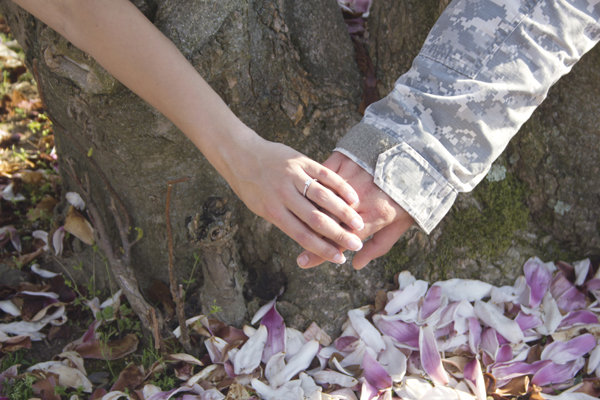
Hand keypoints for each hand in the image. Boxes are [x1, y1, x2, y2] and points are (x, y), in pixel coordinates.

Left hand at [224, 135, 364, 264]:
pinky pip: (324, 174)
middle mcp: (283, 194)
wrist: (241, 154)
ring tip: (358, 224)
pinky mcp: (300, 161)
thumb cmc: (251, 187)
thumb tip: (310, 240)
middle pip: (316, 219)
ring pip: (323, 197)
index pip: (302, 235)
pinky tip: (353, 198)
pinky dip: (340, 187)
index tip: (339, 259)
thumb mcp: (261, 208)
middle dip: (338, 234)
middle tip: (355, 244)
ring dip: (343, 212)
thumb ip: (284, 220)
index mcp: (272, 210)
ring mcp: (293, 176)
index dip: (322, 249)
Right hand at [296, 151, 414, 268]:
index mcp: (374, 216)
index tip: (303, 261)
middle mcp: (359, 200)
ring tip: (293, 225)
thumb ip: (379, 246)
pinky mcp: (343, 161)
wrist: (416, 157)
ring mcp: (350, 179)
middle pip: (326, 223)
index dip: (321, 253)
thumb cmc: (409, 196)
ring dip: (305, 214)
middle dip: (309, 240)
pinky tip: (301, 197)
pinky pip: (322, 177)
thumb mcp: (401, 224)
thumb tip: (357, 265)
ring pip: (320, 200)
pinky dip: (312, 188)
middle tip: (296, 253)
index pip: (341, 240)